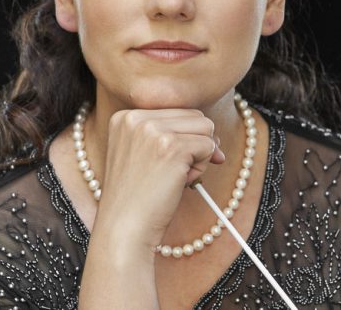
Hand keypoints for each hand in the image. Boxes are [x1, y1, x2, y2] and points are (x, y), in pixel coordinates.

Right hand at [93, 108, 224, 250]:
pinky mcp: (172, 146)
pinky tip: (180, 183)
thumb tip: (216, 141)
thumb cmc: (136, 199)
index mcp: (124, 116)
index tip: (169, 164)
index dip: (183, 138)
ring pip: (205, 128)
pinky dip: (202, 168)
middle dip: (194, 146)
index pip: (176, 112)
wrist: (124, 230)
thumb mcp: (143, 156)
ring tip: (174, 177)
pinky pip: (209, 146)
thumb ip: (172, 136)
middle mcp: (136, 117)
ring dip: (199, 156)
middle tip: (172, 174)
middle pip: (194, 116)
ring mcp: (153, 130)